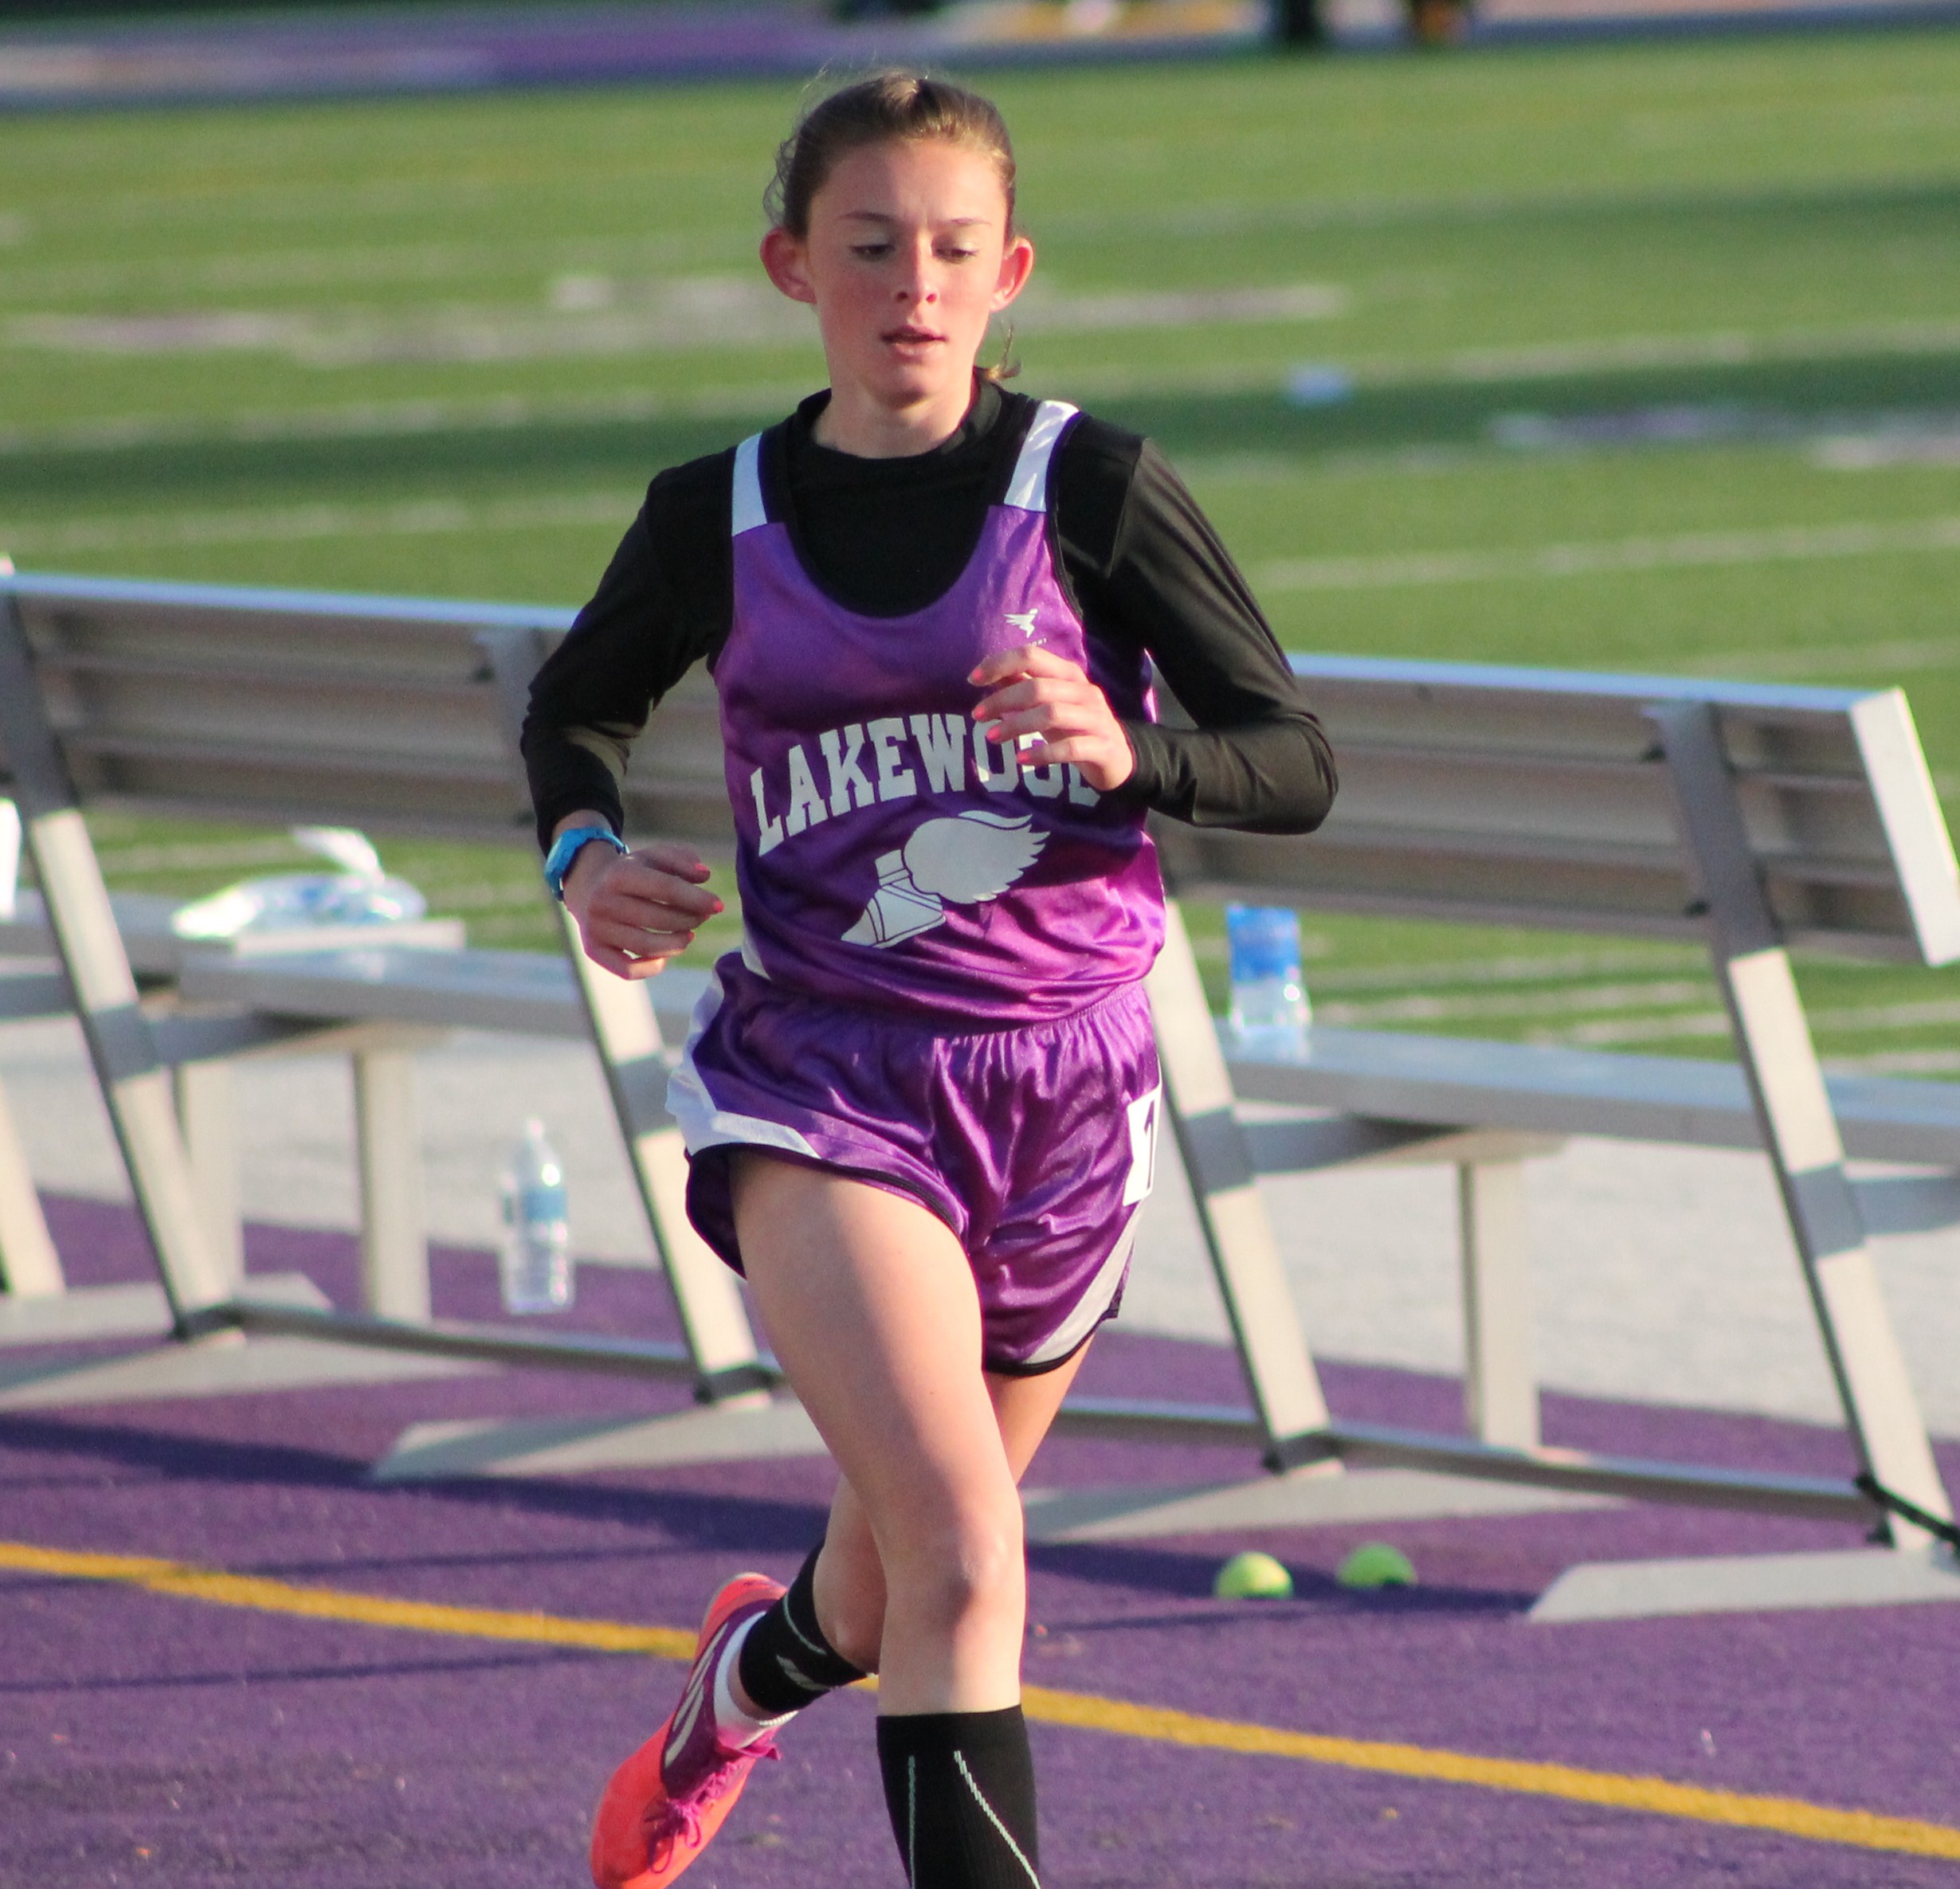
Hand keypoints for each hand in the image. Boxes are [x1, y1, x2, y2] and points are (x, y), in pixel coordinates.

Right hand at [562, 836, 720, 980]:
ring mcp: (596, 928)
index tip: (719, 905)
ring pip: (646, 946)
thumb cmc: (634, 872)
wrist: (588, 886)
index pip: (666, 888)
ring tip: (689, 934)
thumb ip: (682, 859)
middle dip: (690, 920)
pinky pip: (628, 969)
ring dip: (677, 943)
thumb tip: (704, 875)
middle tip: (702, 918)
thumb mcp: (655, 856)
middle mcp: (603, 901)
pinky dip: (653, 967)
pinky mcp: (594, 950)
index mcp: (620, 873)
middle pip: (659, 918)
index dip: (696, 899)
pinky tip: (666, 955)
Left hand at [969, 644, 1134, 791]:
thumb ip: (1023, 687)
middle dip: (1002, 699)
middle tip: (978, 716)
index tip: (973, 680)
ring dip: (1016, 725)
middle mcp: (1084, 692)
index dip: (1000, 664)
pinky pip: (1069, 748)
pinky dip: (1042, 753)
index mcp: (1069, 675)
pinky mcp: (1102, 747)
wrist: (1120, 759)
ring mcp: (1096, 719)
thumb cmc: (1076, 728)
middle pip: (1038, 687)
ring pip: (1051, 713)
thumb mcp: (1048, 705)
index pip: (1032, 656)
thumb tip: (989, 675)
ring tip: (992, 737)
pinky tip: (1021, 759)